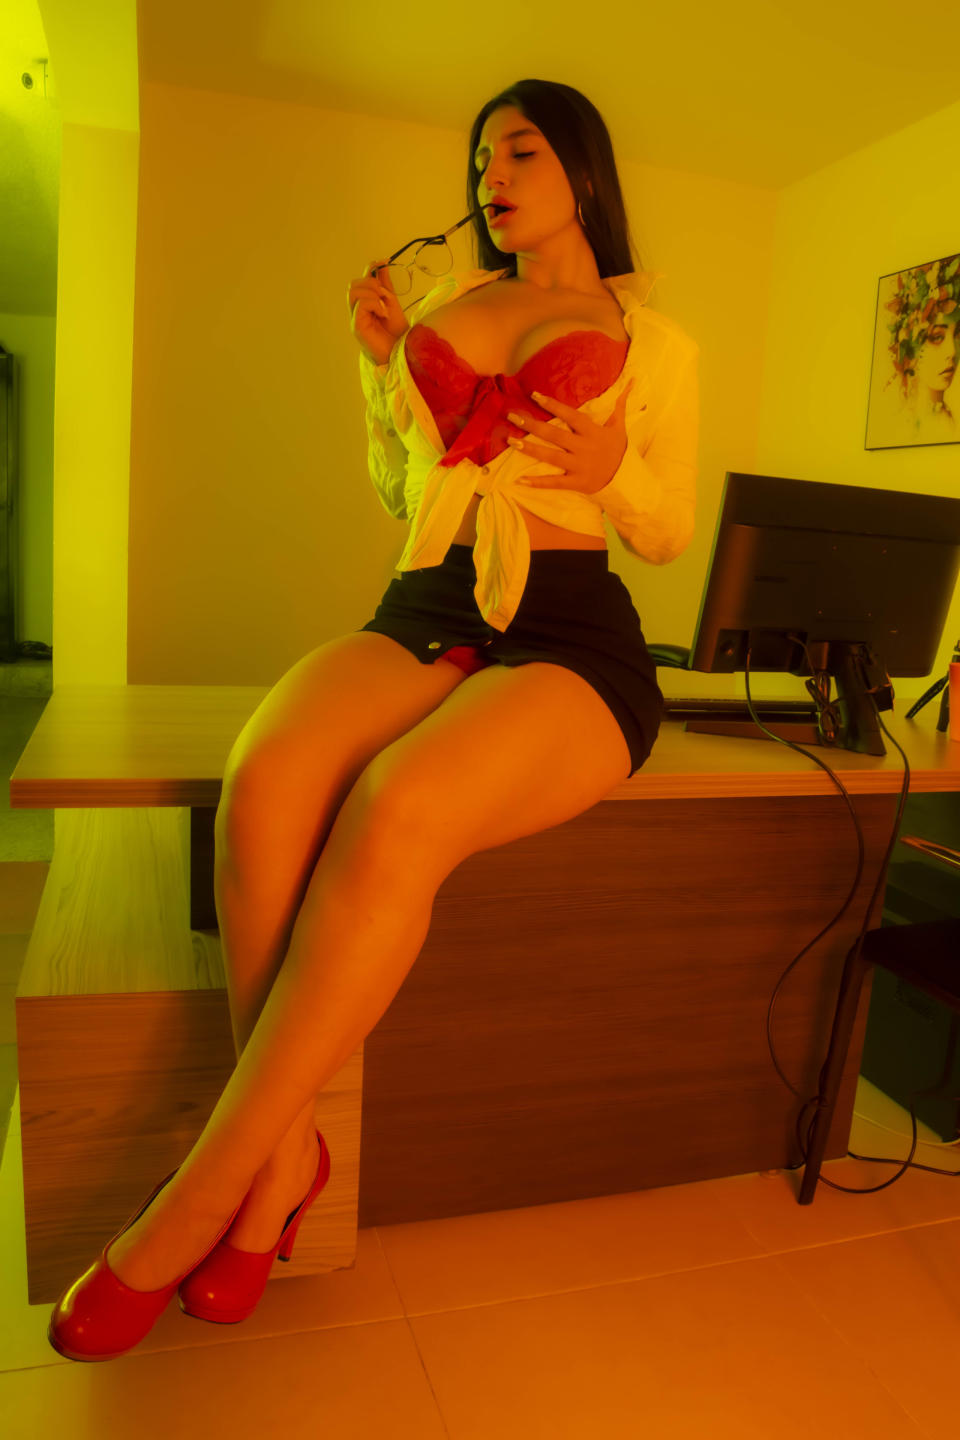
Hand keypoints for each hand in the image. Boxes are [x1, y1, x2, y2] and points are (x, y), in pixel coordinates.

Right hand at [347, 260, 409, 366]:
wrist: (401, 351)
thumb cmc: (396, 332)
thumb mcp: (392, 303)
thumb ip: (386, 285)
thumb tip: (382, 263)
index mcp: (364, 303)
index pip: (360, 280)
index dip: (370, 268)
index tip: (384, 261)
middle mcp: (356, 311)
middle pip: (353, 285)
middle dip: (371, 284)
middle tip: (384, 295)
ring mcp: (355, 319)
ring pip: (353, 292)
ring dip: (372, 294)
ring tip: (384, 306)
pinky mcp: (357, 327)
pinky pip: (360, 305)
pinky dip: (375, 305)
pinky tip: (384, 314)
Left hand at [505, 378, 634, 493]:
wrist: (626, 478)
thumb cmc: (618, 449)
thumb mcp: (620, 426)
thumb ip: (620, 404)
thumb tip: (632, 382)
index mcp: (591, 432)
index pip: (570, 415)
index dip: (552, 405)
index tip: (534, 395)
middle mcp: (583, 447)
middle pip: (554, 434)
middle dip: (532, 425)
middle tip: (512, 417)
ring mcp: (578, 466)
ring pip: (550, 456)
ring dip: (529, 449)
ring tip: (511, 441)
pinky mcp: (576, 482)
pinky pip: (554, 483)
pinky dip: (538, 482)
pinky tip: (520, 479)